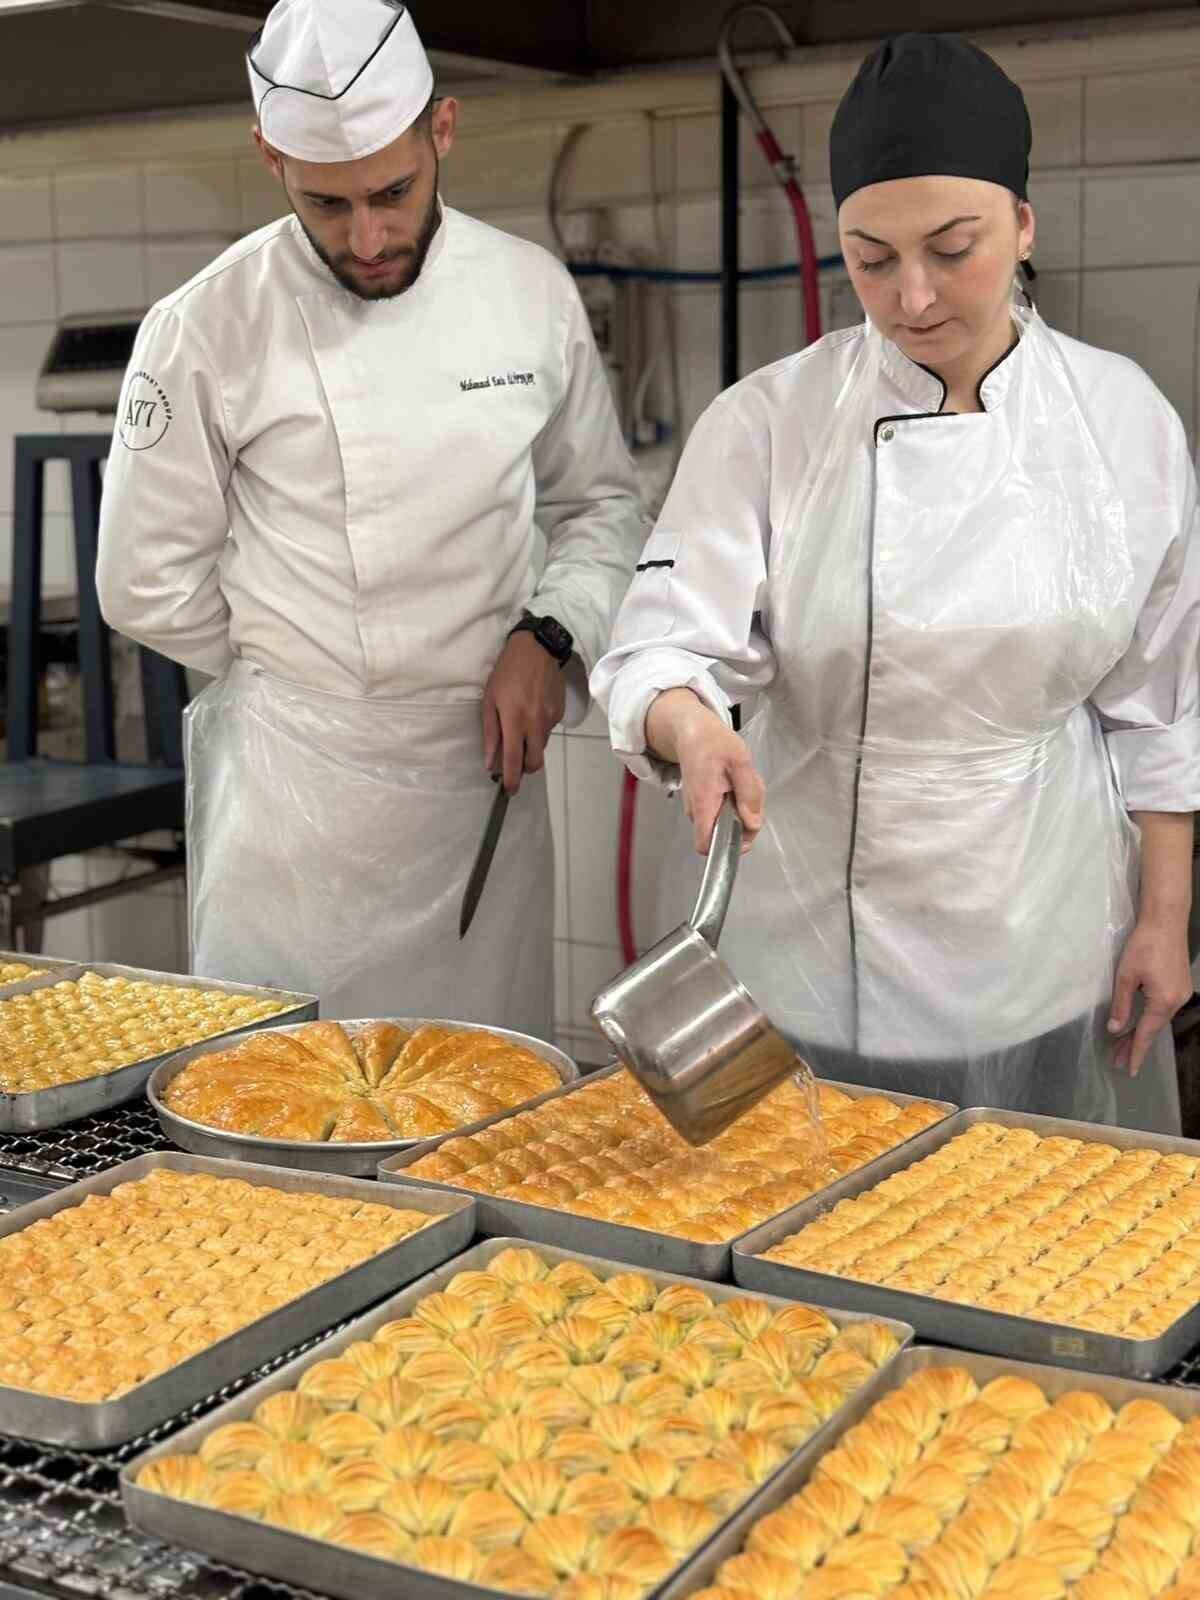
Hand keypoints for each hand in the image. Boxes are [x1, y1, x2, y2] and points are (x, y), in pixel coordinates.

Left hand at [482, 631, 566, 791]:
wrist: (538, 650)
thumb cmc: (507, 673)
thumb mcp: (490, 700)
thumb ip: (490, 733)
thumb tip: (490, 762)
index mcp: (515, 720)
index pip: (514, 760)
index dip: (512, 779)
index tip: (509, 791)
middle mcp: (535, 724)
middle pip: (534, 762)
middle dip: (525, 768)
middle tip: (515, 762)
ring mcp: (550, 719)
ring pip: (541, 747)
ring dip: (531, 746)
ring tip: (521, 727)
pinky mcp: (560, 713)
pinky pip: (548, 731)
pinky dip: (538, 729)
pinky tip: (532, 711)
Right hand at [647, 688, 764, 854]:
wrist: (692, 731)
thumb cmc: (712, 742)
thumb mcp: (740, 761)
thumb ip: (749, 794)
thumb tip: (753, 823)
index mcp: (704, 802)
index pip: (706, 845)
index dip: (727, 847)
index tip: (745, 831)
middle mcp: (697, 810)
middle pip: (724, 835)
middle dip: (745, 820)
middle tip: (751, 793)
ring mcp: (699, 808)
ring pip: (727, 823)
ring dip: (743, 808)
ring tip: (742, 782)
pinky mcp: (704, 804)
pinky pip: (725, 812)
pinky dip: (737, 801)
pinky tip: (736, 782)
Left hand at [1107, 917, 1193, 1075]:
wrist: (1166, 921)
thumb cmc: (1143, 945)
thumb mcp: (1125, 976)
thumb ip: (1121, 1005)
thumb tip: (1114, 1028)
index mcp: (1163, 1002)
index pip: (1146, 1034)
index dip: (1135, 1052)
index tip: (1129, 1070)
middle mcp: (1177, 1002)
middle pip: (1152, 1030)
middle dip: (1134, 1045)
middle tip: (1118, 1061)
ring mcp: (1181, 994)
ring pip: (1158, 1020)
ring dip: (1141, 1032)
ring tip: (1122, 1046)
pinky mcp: (1180, 985)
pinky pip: (1163, 1009)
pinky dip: (1149, 1019)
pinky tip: (1139, 1024)